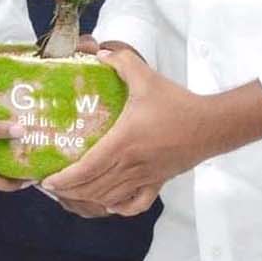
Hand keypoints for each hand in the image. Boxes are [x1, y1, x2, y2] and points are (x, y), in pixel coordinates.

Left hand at [41, 47, 203, 217]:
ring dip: (89, 198)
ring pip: (112, 196)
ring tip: (73, 193)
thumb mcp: (147, 78)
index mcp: (124, 142)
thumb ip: (123, 62)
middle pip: (95, 187)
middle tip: (53, 185)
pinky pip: (138, 202)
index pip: (88, 167)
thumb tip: (101, 53)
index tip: (48, 180)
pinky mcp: (160, 181)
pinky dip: (122, 207)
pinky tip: (111, 205)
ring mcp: (147, 176)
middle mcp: (133, 164)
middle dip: (70, 190)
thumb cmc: (179, 104)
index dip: (66, 178)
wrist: (213, 124)